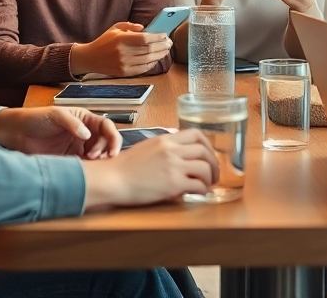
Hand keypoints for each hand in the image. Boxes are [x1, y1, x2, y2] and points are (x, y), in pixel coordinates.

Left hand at [0, 107, 120, 158]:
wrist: (16, 133)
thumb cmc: (35, 118)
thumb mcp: (55, 115)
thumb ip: (72, 123)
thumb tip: (87, 135)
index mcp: (85, 119)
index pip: (106, 127)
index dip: (113, 137)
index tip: (111, 150)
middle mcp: (84, 134)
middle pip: (106, 143)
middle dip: (105, 151)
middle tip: (94, 157)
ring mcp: (77, 148)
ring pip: (97, 156)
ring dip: (98, 162)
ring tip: (90, 165)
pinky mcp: (69, 160)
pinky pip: (84, 166)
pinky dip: (87, 169)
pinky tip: (83, 171)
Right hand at [70, 22, 171, 77]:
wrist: (90, 58)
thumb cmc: (105, 41)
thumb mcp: (115, 28)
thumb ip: (130, 26)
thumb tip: (145, 29)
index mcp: (121, 39)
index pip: (144, 38)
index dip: (157, 37)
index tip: (165, 35)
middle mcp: (123, 52)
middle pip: (149, 49)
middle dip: (162, 46)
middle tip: (169, 42)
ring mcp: (124, 64)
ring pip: (148, 60)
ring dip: (160, 55)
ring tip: (166, 50)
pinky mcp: (124, 72)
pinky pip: (143, 69)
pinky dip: (152, 64)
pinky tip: (156, 59)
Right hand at [80, 129, 217, 210]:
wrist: (113, 179)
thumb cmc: (125, 167)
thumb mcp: (147, 148)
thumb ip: (165, 149)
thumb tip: (180, 157)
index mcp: (165, 139)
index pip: (196, 134)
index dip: (207, 145)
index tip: (209, 155)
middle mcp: (172, 150)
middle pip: (204, 151)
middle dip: (213, 163)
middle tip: (213, 174)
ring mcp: (173, 166)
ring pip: (205, 168)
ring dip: (209, 178)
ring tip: (206, 185)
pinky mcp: (173, 184)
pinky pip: (198, 185)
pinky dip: (202, 190)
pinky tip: (198, 193)